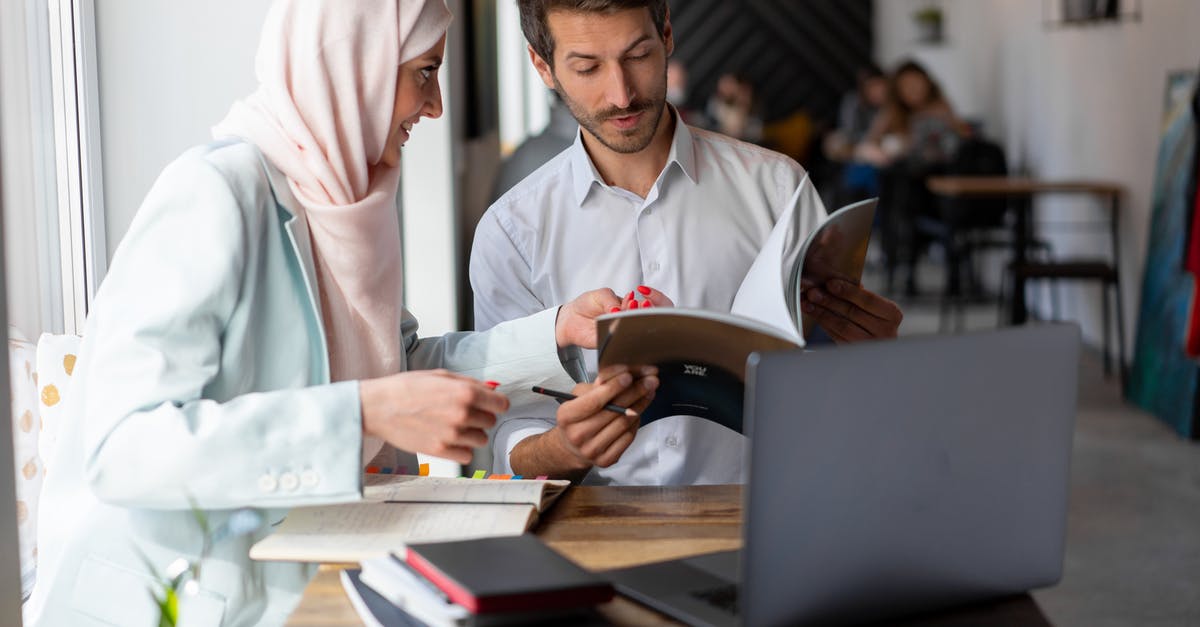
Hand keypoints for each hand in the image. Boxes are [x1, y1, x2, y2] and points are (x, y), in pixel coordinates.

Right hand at [359, 370, 507, 463]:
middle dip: (481, 417)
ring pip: (481, 439)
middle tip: (462, 413)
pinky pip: (467, 455)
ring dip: (471, 433)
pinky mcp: (441, 451)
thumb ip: (469, 384)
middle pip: (491, 422)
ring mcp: (452, 435)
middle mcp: (462, 414)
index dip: (496, 403)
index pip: (502, 404)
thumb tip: (492, 390)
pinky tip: (448, 439)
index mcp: (465, 393)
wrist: (378, 407)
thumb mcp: (440, 376)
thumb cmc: (406, 388)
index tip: (490, 405)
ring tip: (452, 426)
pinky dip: (461, 449)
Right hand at [510, 365, 658, 480]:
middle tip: (651, 380)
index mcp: (566, 416)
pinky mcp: (606, 460)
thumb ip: (597, 385)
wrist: (573, 446)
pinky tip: (640, 410)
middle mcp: (577, 435)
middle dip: (635, 392)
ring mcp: (592, 450)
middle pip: (613, 412)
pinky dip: (636, 422)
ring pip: (624, 424)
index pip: (594, 401)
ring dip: (640, 405)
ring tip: (649, 392)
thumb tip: (622, 374)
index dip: (613, 387)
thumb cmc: (578, 415)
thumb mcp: (579, 395)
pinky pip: (628, 437)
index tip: (629, 375)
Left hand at [555, 286, 674, 347]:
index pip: (650, 305)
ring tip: (629, 310)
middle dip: (647, 310)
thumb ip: (612, 300)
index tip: (646, 293)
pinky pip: (620, 341)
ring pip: (636, 330)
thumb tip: (618, 309)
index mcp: (630, 308)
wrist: (570, 317)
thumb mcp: (601, 295)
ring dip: (634, 319)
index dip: (654, 299)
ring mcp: (622, 333)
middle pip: (648, 319)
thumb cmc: (587, 304)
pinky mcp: (611, 344)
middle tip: (640, 304)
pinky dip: (620, 332)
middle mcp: (629, 321)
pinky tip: (619, 324)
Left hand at [803, 278, 902, 342]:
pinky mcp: (856, 353)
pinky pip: (836, 336)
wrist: (880, 347)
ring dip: (822, 313)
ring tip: (808, 303)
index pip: (868, 300)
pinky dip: (824, 324)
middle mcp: (885, 332)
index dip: (848, 292)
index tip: (830, 283)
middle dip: (829, 301)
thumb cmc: (876, 319)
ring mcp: (870, 345)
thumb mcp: (875, 306)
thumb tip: (833, 283)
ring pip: (842, 326)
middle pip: (852, 313)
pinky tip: (814, 314)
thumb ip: (859, 296)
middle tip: (813, 292)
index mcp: (892, 315)